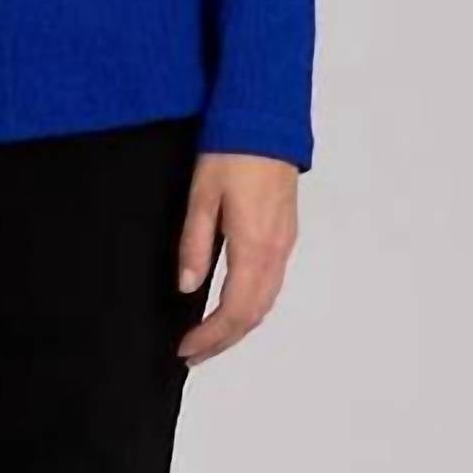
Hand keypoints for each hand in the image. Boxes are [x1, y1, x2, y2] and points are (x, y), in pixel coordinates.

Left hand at [176, 152, 298, 366]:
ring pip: (267, 300)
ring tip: (210, 336)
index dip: (210, 336)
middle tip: (193, 353)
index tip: (185, 349)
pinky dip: (253, 304)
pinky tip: (235, 303)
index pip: (234, 310)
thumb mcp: (202, 193)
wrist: (267, 119)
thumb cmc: (231, 151)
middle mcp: (276, 251)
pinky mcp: (287, 231)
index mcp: (253, 246)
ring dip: (240, 325)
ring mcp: (285, 242)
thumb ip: (195, 242)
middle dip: (224, 340)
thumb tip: (186, 286)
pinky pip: (273, 282)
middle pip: (254, 314)